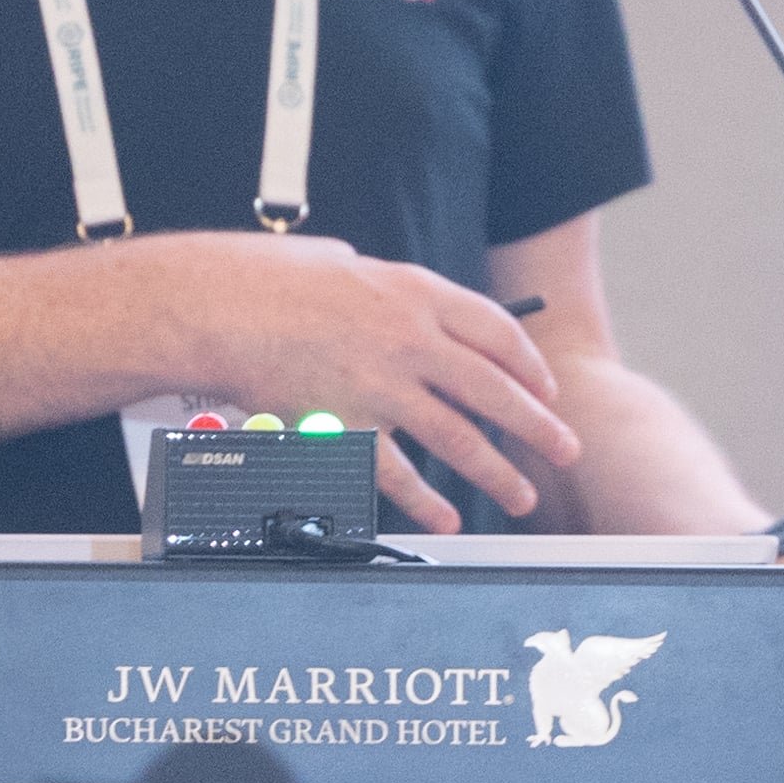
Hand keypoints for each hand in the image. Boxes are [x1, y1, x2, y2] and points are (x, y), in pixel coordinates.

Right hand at [144, 234, 577, 534]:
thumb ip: (392, 293)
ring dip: (496, 474)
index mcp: (417, 293)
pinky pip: (398, 474)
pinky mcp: (349, 428)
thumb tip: (416, 311)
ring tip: (521, 496)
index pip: (497, 333)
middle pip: (494, 391)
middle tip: (564, 448)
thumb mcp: (349, 264)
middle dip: (537, 426)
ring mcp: (384, 388)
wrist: (219, 306)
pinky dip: (425, 502)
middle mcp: (412, 341)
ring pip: (458, 440)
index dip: (529, 365)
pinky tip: (444, 518)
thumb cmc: (273, 280)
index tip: (546, 389)